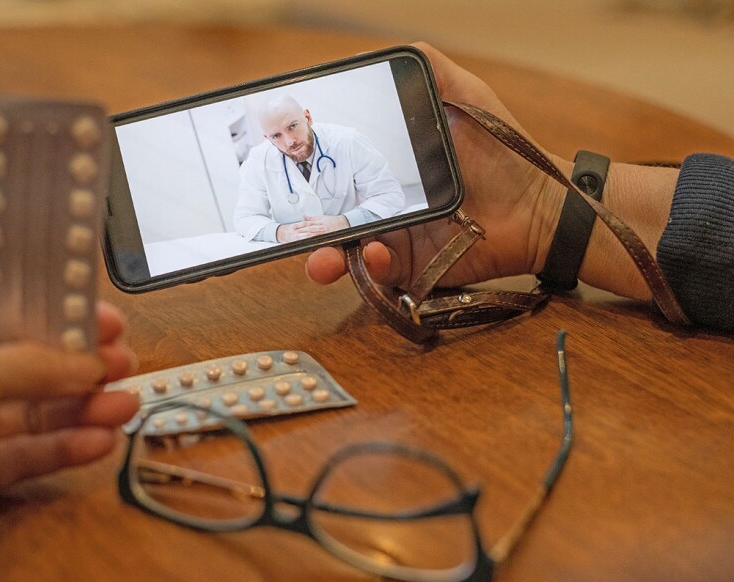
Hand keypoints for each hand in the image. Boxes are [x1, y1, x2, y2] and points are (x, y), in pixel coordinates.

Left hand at [0, 302, 138, 545]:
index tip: (99, 319)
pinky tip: (98, 440)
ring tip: (123, 404)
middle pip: (30, 367)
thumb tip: (84, 361)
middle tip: (121, 362)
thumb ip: (33, 363)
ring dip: (83, 408)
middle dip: (79, 366)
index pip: (8, 318)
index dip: (55, 318)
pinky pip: (31, 453)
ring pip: (37, 414)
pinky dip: (67, 447)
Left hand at [277, 214, 350, 242]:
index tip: (292, 227)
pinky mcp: (328, 239)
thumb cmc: (333, 221)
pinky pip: (319, 242)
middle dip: (300, 232)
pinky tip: (308, 245)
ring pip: (313, 236)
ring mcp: (324, 234)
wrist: (344, 224)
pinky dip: (313, 243)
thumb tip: (303, 216)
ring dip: (305, 238)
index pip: (307, 223)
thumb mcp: (322, 217)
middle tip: (292, 234)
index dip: (299, 225)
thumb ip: (312, 218)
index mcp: (319, 221)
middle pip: (308, 230)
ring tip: (297, 240)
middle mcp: (321, 227)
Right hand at [306, 42, 567, 288]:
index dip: (311, 178)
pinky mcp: (415, 270)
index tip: (290, 170)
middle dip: (305, 228)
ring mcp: (397, 240)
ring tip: (321, 258)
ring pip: (348, 254)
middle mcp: (385, 206)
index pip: (337, 176)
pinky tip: (377, 252)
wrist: (542, 203)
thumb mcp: (464, 96)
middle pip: (331, 219)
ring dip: (327, 258)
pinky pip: (383, 275)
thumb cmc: (504, 148)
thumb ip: (428, 71)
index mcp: (386, 170)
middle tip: (292, 228)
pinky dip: (374, 267)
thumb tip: (377, 55)